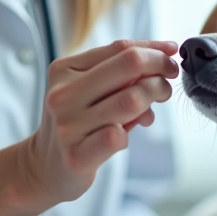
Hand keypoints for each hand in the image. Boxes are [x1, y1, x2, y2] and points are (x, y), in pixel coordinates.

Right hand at [0, 40, 178, 215]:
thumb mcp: (87, 90)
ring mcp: (68, 126)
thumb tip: (164, 57)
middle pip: (129, 65)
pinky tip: (126, 134)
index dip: (153, 49)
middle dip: (160, 68)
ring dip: (154, 97)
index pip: (119, 48)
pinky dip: (131, 131)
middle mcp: (63, 94)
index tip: (171, 53)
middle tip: (169, 78)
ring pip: (131, 100)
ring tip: (155, 105)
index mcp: (64, 70)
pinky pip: (117, 136)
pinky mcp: (76, 156)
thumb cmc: (76, 124)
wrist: (44, 167)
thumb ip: (118, 75)